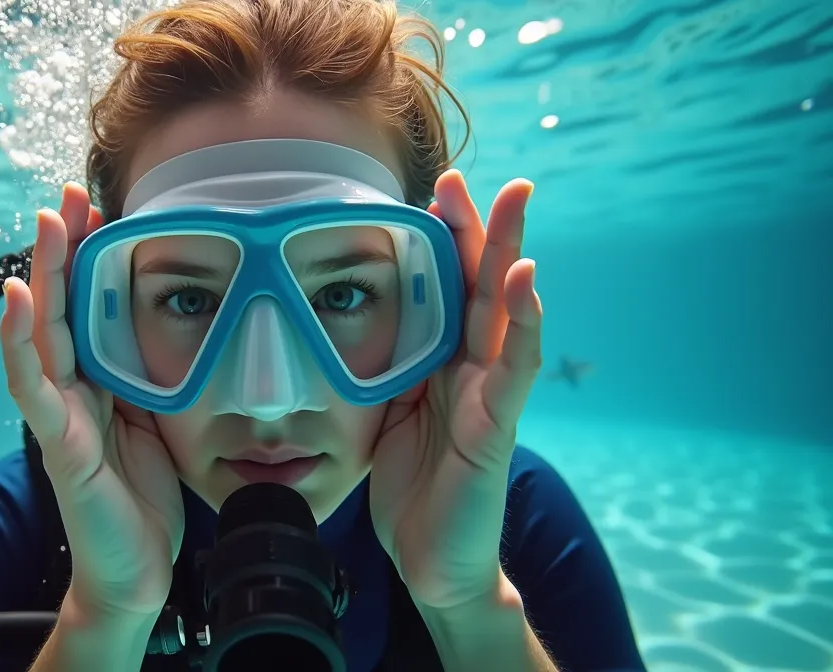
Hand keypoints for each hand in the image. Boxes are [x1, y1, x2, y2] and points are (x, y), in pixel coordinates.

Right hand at [0, 183, 184, 618]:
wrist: (136, 571)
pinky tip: (17, 301)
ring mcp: (58, 415)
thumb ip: (146, 376)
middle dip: (61, 249)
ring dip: (42, 276)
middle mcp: (69, 391)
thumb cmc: (144, 499)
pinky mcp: (59, 445)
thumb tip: (167, 325)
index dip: (86, 258)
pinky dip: (20, 342)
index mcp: (95, 384)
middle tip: (67, 194)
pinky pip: (34, 387)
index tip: (98, 209)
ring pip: (41, 333)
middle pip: (57, 308)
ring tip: (46, 224)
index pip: (85, 308)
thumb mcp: (157, 421)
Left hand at [370, 170, 542, 609]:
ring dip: (510, 255)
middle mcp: (472, 370)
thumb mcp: (386, 416)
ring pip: (505, 313)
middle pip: (481, 287)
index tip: (429, 192)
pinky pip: (512, 368)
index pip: (448, 290)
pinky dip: (522, 322)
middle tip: (472, 177)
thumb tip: (348, 324)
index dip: (442, 242)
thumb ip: (385, 370)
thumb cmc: (412, 489)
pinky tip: (525, 282)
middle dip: (480, 230)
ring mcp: (491, 394)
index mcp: (442, 365)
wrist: (431, 561)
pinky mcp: (497, 427)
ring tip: (514, 203)